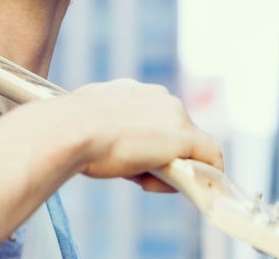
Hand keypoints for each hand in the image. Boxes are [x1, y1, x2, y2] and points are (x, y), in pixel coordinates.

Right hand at [61, 78, 224, 193]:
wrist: (72, 130)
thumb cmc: (69, 128)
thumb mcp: (85, 120)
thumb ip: (102, 125)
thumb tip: (100, 141)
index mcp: (131, 89)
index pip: (151, 116)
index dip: (145, 140)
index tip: (127, 155)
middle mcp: (157, 95)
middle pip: (173, 130)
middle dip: (160, 153)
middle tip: (135, 172)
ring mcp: (175, 115)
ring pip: (188, 144)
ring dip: (173, 164)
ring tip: (142, 180)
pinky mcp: (186, 137)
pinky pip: (208, 157)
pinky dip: (205, 174)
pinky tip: (187, 187)